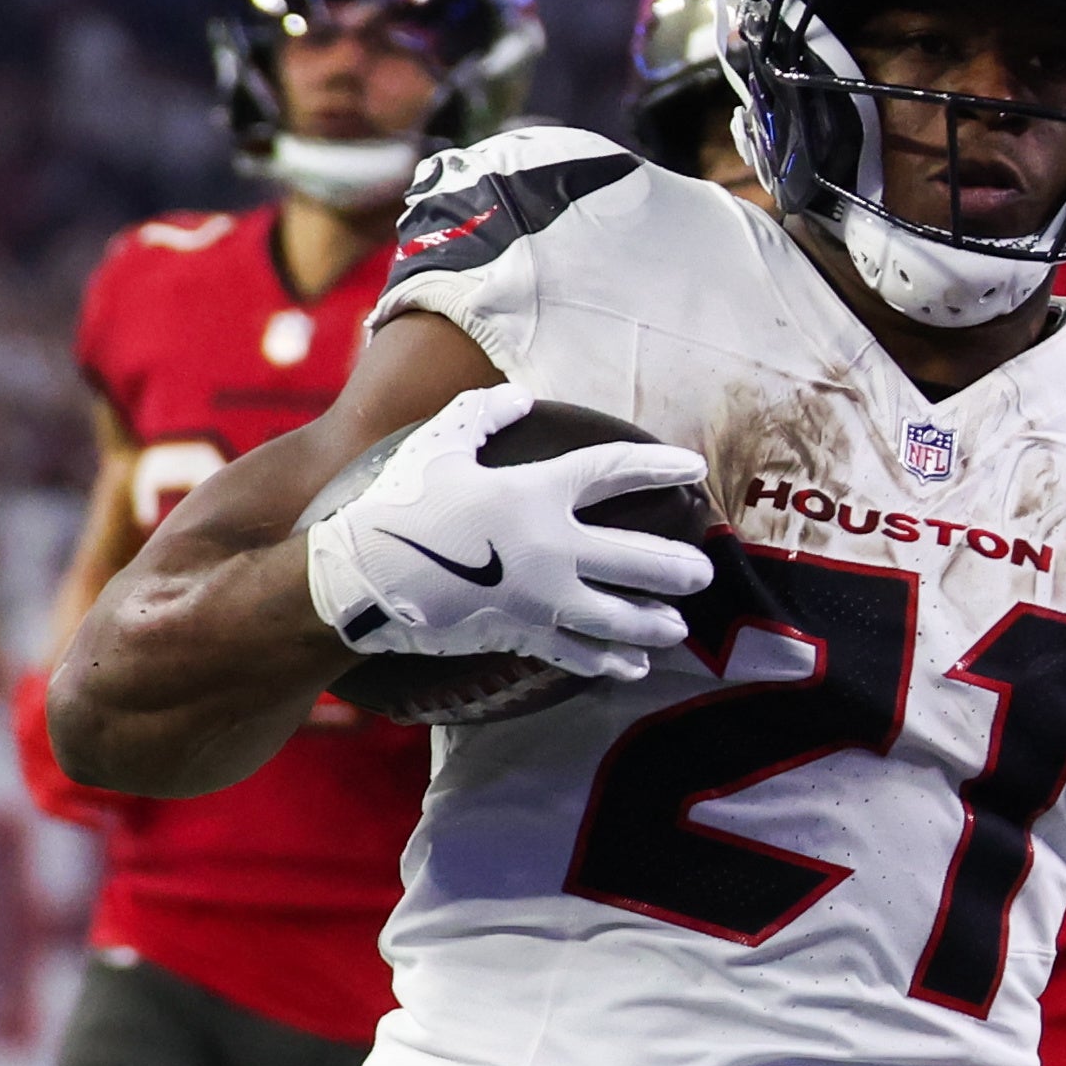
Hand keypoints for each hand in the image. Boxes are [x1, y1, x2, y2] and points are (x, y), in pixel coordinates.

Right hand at [302, 382, 712, 682]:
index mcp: (535, 492)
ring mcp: (538, 597)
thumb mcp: (438, 444)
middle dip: (675, 566)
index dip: (657, 467)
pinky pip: (574, 653)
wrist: (361, 575)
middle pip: (634, 557)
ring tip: (678, 624)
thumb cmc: (398, 502)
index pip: (612, 473)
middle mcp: (549, 547)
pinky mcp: (518, 634)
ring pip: (615, 616)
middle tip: (703, 570)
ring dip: (652, 621)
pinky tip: (633, 667)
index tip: (692, 469)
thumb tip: (519, 398)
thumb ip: (484, 415)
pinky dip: (607, 661)